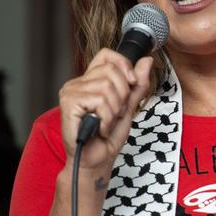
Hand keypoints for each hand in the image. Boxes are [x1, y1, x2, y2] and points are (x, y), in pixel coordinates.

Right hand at [58, 48, 152, 170]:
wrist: (96, 161)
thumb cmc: (107, 137)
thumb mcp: (129, 106)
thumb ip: (137, 84)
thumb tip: (146, 60)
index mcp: (90, 80)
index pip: (107, 55)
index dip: (123, 65)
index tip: (131, 83)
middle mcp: (78, 82)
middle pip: (111, 71)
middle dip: (122, 96)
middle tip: (115, 113)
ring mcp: (71, 91)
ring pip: (107, 87)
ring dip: (114, 111)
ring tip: (106, 122)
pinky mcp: (69, 103)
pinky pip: (99, 101)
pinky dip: (106, 118)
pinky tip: (99, 128)